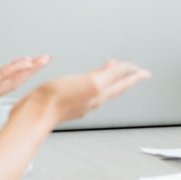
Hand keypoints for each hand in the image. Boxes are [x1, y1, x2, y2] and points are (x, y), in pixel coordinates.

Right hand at [28, 60, 149, 124]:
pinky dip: (91, 80)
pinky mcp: (66, 99)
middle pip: (114, 86)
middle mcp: (92, 98)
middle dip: (124, 77)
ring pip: (100, 88)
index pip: (123, 84)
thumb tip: (126, 67)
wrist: (36, 112)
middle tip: (132, 70)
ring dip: (108, 78)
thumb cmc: (58, 99)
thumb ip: (110, 74)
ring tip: (111, 70)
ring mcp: (79, 100)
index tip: (144, 72)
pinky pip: (85, 88)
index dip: (135, 76)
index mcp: (100, 93)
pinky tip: (86, 79)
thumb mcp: (91, 82)